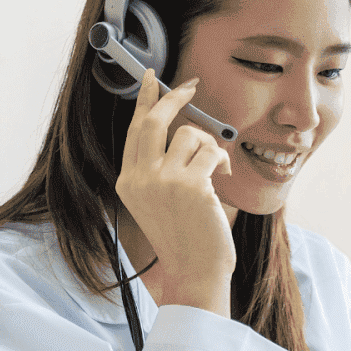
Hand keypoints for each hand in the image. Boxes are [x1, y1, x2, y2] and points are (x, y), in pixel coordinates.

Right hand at [115, 69, 234, 315]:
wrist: (195, 271)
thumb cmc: (184, 237)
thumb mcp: (159, 200)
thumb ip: (160, 168)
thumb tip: (183, 129)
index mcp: (128, 181)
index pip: (134, 130)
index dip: (145, 101)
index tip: (153, 79)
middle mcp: (140, 178)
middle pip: (154, 121)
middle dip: (174, 98)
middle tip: (191, 85)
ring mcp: (164, 181)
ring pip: (190, 134)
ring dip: (209, 144)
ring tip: (215, 168)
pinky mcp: (191, 185)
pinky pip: (212, 152)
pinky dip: (222, 160)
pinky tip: (222, 178)